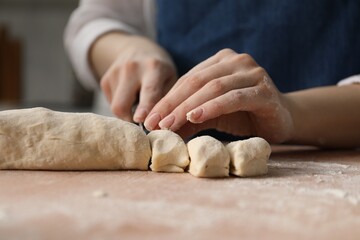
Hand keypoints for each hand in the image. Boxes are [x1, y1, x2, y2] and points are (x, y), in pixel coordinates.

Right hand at [92, 33, 176, 121]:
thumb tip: (156, 126)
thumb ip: (164, 101)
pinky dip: (122, 106)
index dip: (144, 108)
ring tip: (139, 103)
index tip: (141, 120)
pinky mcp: (105, 80)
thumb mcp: (170, 80)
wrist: (137, 49)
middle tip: (141, 126)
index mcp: (153, 67)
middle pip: (122, 104)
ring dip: (127, 113)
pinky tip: (130, 96)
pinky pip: (112, 103)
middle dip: (129, 120)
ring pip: (116, 107)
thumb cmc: (160, 71)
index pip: (148, 91)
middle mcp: (132, 68)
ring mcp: (115, 73)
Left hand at [144, 49, 294, 142]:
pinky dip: (212, 107)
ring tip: (169, 123)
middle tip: (155, 122)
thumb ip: (188, 117)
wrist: (281, 120)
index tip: (149, 118)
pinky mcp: (263, 90)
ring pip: (213, 88)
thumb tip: (159, 127)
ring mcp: (252, 73)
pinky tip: (194, 117)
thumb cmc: (244, 115)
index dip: (167, 99)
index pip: (188, 79)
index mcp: (221, 61)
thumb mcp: (210, 115)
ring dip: (188, 106)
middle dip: (172, 103)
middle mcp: (237, 61)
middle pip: (197, 81)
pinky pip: (232, 98)